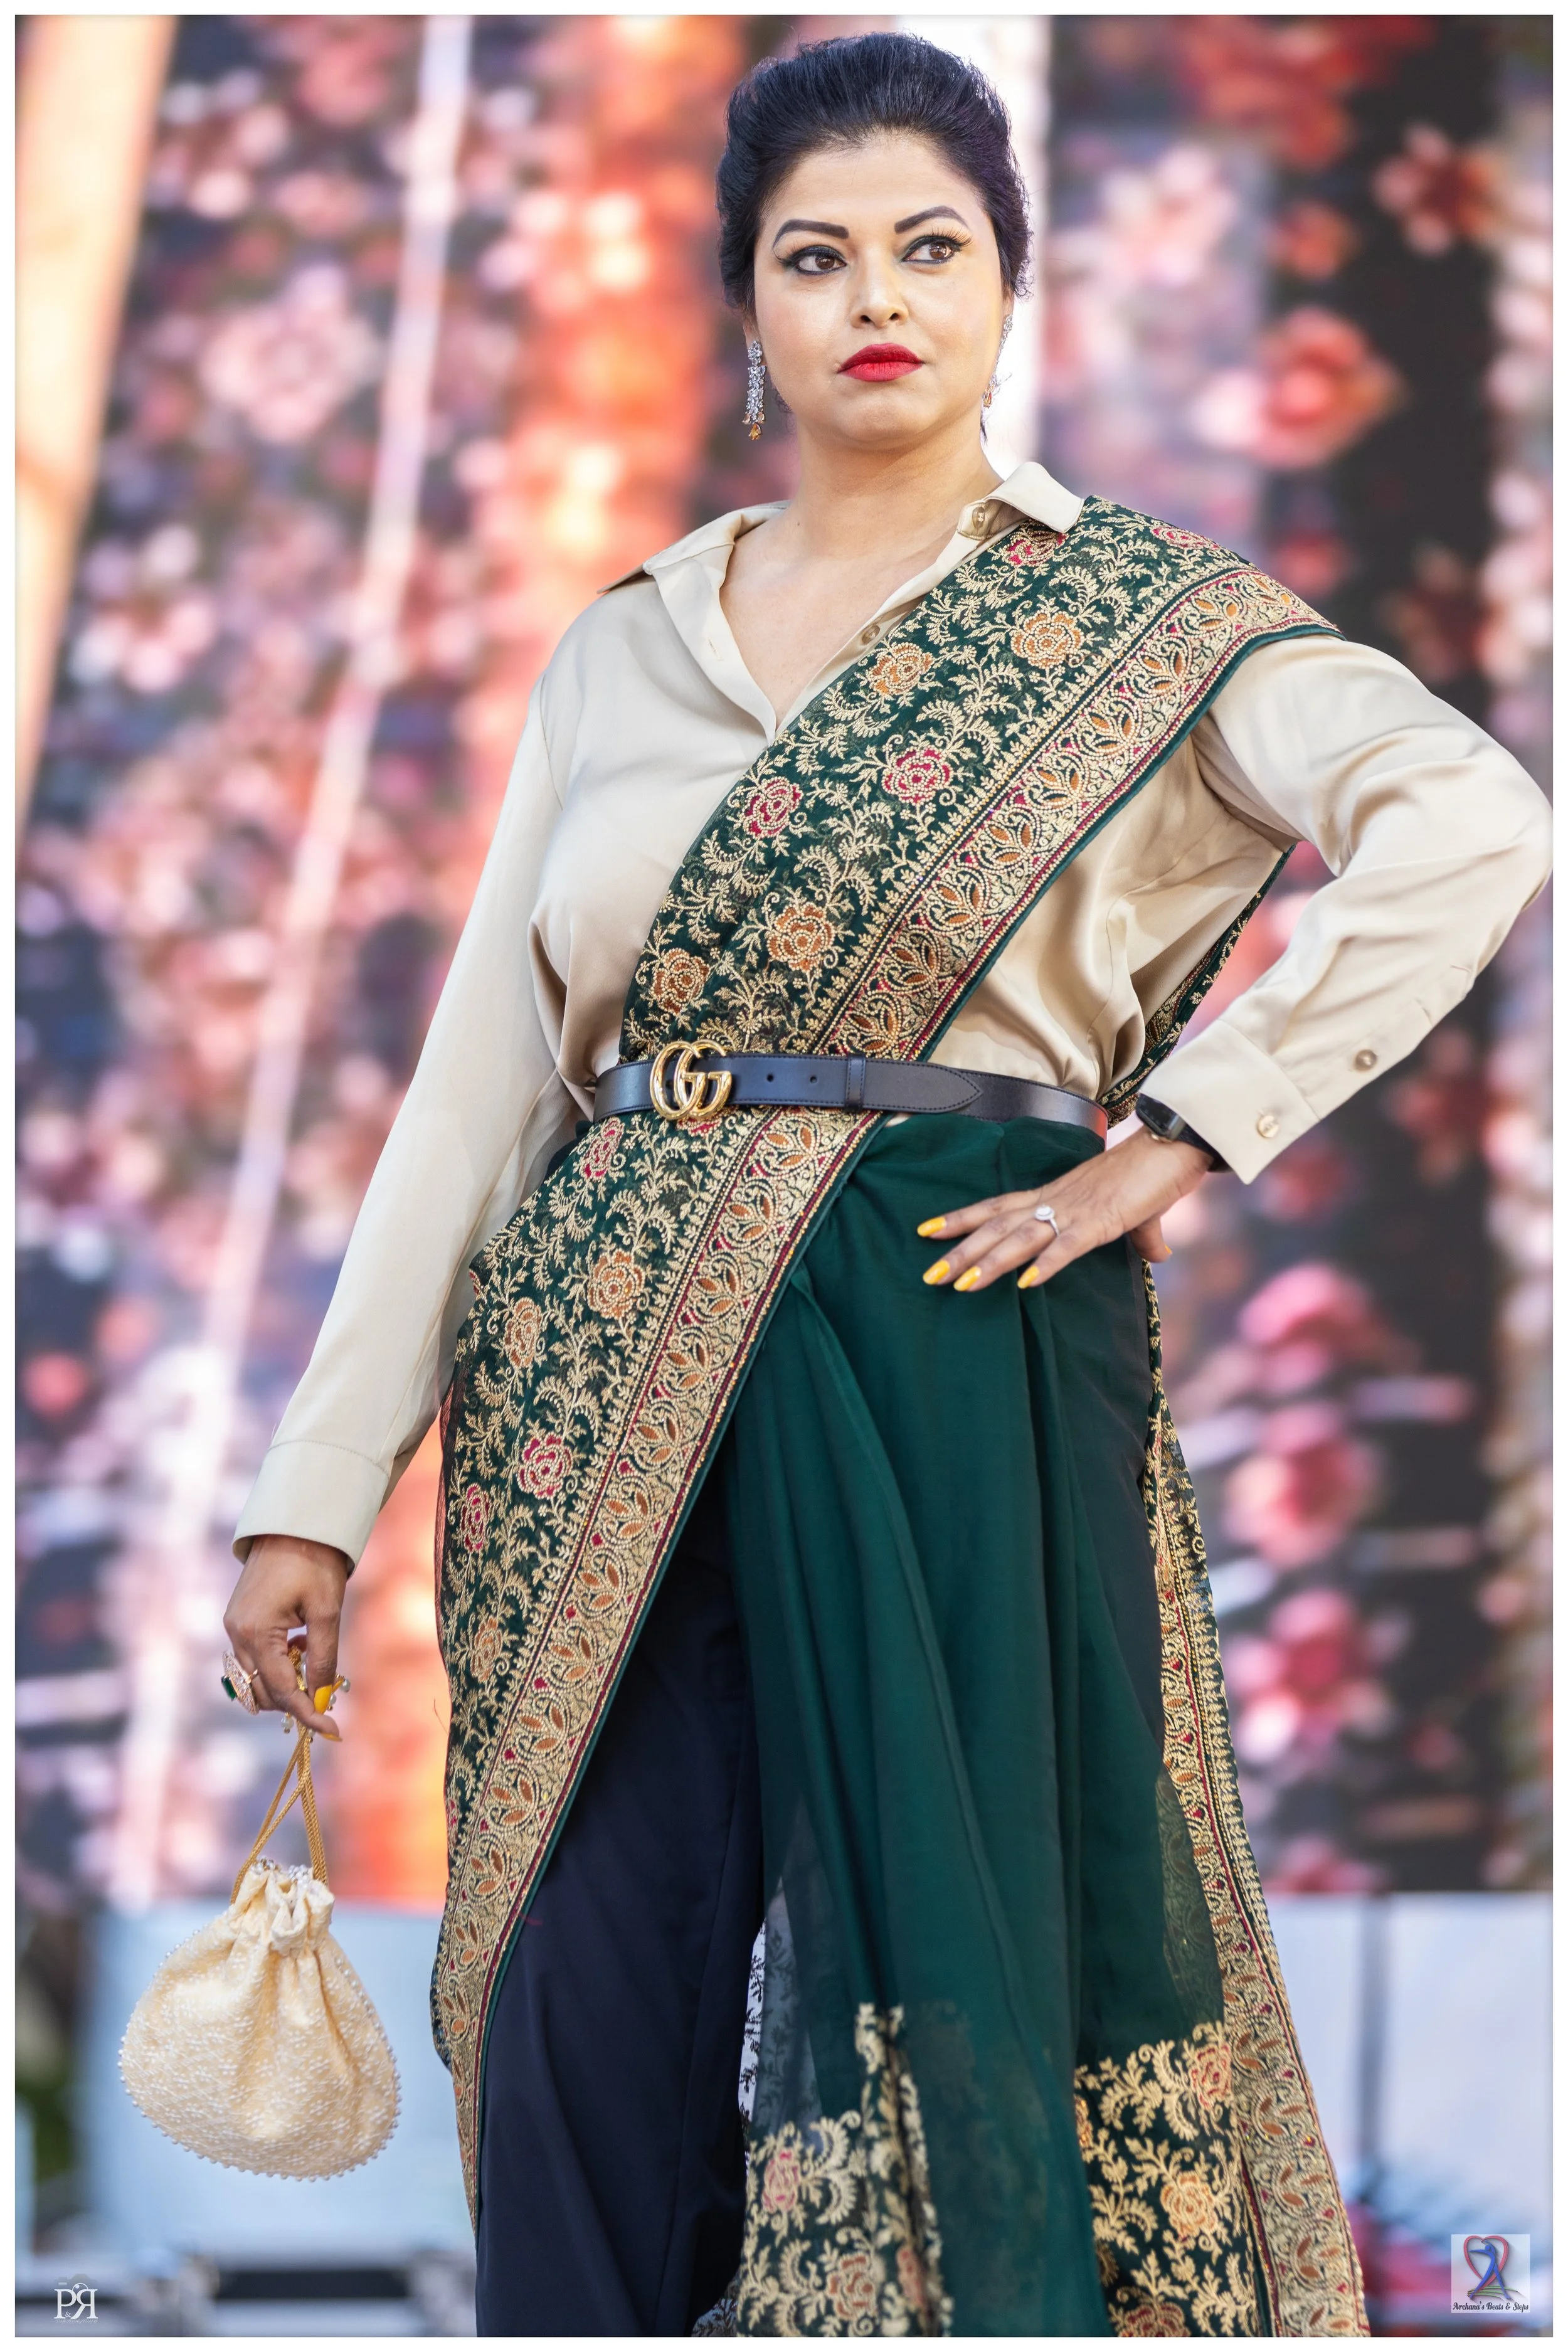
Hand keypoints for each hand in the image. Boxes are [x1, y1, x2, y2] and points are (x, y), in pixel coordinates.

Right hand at [223, 1534, 351, 1738]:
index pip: (281, 1689)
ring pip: (256, 1679)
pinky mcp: (237, 1621)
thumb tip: (321, 1699)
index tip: (333, 1732)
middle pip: (263, 1691)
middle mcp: (236, 1633)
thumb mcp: (327, 1612)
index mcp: (256, 1631)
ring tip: (311, 1657)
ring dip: (284, 1683)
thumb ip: (323, 1658)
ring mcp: (233, 1627)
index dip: (307, 1713)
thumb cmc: (315, 1563)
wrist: (294, 1526)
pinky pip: (253, 1660)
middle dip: (295, 1699)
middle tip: (327, 1692)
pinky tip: (299, 1645)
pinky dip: (276, 1665)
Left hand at [916, 1127, 1214, 1292]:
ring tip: (961, 1285)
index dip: (962, 1218)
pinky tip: (1025, 1285)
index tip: (927, 1230)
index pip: (997, 1206)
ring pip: (1021, 1237)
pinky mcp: (1103, 1221)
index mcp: (1056, 1195)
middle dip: (961, 1251)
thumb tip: (1160, 1254)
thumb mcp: (1140, 1212)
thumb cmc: (1154, 1172)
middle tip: (928, 1275)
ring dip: (990, 1262)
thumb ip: (1142, 1236)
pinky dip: (1046, 1264)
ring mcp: (1076, 1210)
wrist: (1175, 1144)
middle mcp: (1056, 1200)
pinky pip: (1067, 1246)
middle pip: (997, 1225)